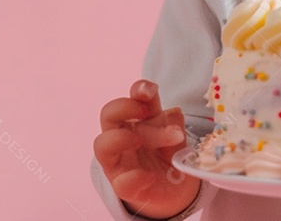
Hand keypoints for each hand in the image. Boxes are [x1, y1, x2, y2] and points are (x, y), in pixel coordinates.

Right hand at [93, 80, 199, 219]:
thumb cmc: (171, 157)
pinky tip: (150, 176)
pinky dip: (134, 177)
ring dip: (121, 138)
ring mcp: (120, 162)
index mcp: (140, 120)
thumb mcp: (178, 138)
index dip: (139, 90)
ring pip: (102, 144)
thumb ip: (175, 126)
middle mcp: (124, 137)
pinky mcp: (125, 187)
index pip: (133, 98)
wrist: (176, 191)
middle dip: (126, 107)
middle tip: (149, 113)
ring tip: (140, 141)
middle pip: (109, 114)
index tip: (149, 90)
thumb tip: (174, 112)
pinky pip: (121, 182)